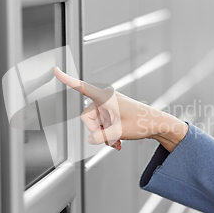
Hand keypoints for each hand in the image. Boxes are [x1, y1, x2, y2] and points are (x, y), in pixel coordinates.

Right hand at [54, 67, 188, 151]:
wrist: (157, 124)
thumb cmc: (142, 122)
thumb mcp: (119, 133)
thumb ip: (101, 137)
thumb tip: (91, 139)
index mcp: (105, 97)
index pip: (82, 87)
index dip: (67, 80)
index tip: (56, 70)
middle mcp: (105, 99)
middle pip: (88, 118)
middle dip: (98, 132)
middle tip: (111, 140)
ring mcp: (109, 107)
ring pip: (96, 124)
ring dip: (105, 135)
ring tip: (118, 142)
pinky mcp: (113, 113)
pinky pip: (103, 125)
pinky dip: (109, 134)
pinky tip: (118, 142)